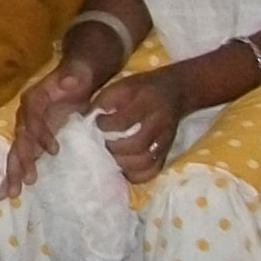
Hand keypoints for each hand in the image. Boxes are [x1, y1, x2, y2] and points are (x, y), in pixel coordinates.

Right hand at [1, 57, 100, 196]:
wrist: (77, 79)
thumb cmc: (77, 77)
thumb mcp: (78, 74)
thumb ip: (73, 77)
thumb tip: (69, 81)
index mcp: (34, 100)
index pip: (32, 117)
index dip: (39, 133)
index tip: (54, 150)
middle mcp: (26, 116)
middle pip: (19, 139)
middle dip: (19, 161)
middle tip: (23, 183)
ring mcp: (29, 130)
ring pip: (17, 152)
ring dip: (14, 172)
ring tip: (11, 195)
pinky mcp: (36, 141)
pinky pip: (24, 158)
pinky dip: (18, 173)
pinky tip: (13, 192)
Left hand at [88, 67, 183, 181]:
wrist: (174, 92)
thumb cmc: (141, 89)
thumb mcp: (121, 85)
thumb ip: (104, 101)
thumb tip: (85, 120)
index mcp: (145, 102)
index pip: (125, 120)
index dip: (106, 125)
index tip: (96, 124)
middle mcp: (158, 123)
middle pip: (136, 144)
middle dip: (113, 148)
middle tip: (100, 145)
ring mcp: (164, 141)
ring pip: (145, 160)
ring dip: (123, 163)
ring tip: (109, 157)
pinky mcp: (166, 153)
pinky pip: (153, 170)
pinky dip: (136, 174)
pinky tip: (123, 167)